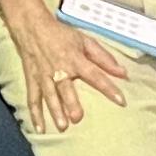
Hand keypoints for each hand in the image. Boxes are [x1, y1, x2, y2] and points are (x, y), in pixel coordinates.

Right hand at [8, 4, 128, 133]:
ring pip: (49, 95)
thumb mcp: (85, 41)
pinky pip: (33, 98)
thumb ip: (104, 58)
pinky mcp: (32, 80)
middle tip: (77, 118)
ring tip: (62, 126)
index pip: (95, 75)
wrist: (32, 27)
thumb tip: (123, 73)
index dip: (108, 88)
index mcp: (75, 59)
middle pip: (66, 88)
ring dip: (55, 111)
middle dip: (70, 103)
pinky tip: (40, 128)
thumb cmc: (61, 34)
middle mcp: (59, 69)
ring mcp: (44, 76)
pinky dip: (35, 114)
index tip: (121, 101)